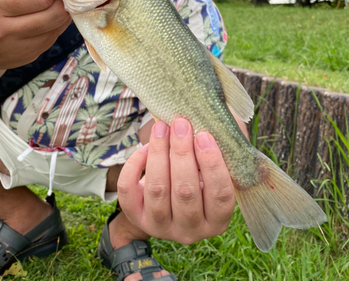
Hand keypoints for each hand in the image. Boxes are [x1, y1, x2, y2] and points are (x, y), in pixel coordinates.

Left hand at [117, 117, 234, 243]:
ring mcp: (161, 227)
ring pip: (157, 190)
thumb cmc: (199, 173)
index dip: (212, 163)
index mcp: (217, 221)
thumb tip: (210, 117)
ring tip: (161, 127)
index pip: (220, 194)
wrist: (172, 193)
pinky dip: (134, 166)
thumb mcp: (214, 167)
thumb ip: (215, 150)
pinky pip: (128, 192)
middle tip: (180, 123)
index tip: (204, 135)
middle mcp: (190, 230)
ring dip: (159, 153)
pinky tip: (145, 148)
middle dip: (182, 153)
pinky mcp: (137, 218)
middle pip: (185, 192)